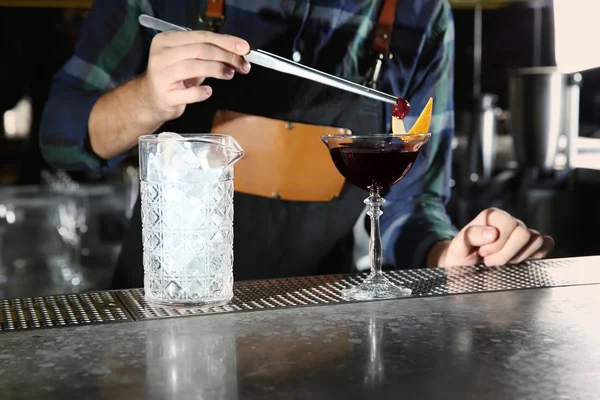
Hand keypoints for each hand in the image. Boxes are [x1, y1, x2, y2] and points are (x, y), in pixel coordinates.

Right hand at [140, 30, 250, 124]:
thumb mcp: (190, 60)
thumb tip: (239, 53)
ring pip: (194, 66)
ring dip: (217, 70)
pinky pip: (188, 92)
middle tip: (242, 65)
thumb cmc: (176, 78)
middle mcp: (161, 55)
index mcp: (168, 40)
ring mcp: (161, 75)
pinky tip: (208, 92)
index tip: (244, 48)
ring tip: (229, 74)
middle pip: (200, 50)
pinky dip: (201, 92)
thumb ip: (210, 53)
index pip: (202, 36)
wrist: (152, 100)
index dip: (226, 42)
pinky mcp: (165, 95)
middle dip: (226, 56)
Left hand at [433, 208, 553, 267]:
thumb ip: (471, 235)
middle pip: (524, 233)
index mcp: (492, 216)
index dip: (496, 244)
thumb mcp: (458, 245)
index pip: (508, 224)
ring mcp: (521, 232)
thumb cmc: (460, 254)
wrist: (462, 266)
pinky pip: (546, 244)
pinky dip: (536, 255)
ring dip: (518, 257)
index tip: (482, 254)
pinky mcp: (530, 245)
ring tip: (502, 262)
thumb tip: (492, 233)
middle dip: (506, 253)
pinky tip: (517, 261)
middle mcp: (509, 221)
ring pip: (537, 240)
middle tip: (490, 261)